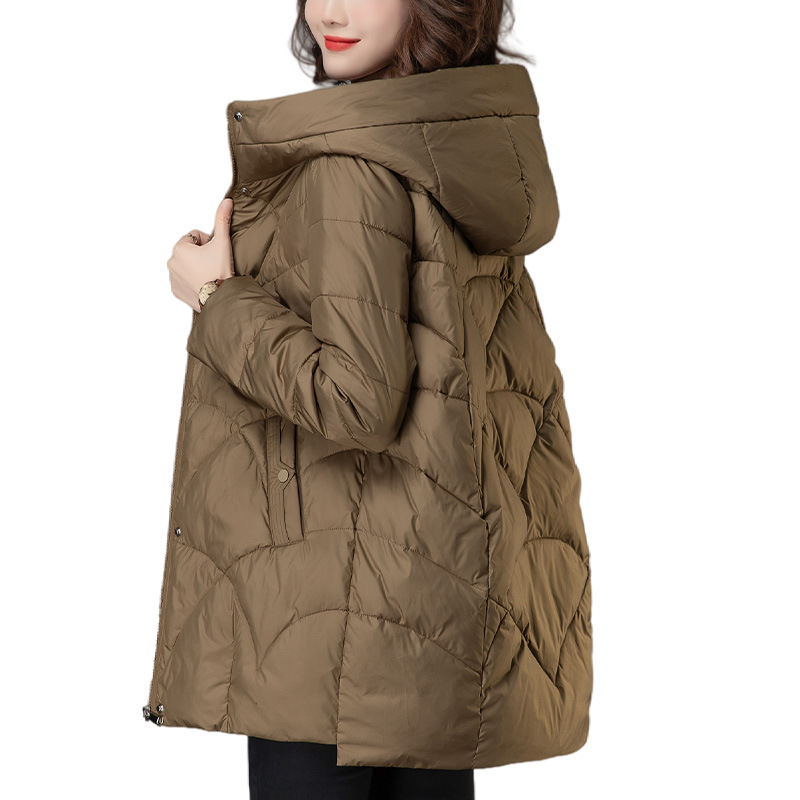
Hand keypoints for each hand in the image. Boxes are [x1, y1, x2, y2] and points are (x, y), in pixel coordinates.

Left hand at [168, 197, 234, 312]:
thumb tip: (227, 201)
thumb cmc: (219, 270)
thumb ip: (222, 220)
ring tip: (210, 275)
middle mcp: (171, 262)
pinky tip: (203, 284)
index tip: (215, 253)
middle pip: (190, 251)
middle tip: (214, 264)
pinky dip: (192, 281)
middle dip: (201, 255)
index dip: (209, 243)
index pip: (195, 236)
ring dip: (197, 267)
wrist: (220, 298)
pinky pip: (183, 281)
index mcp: (179, 248)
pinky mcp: (176, 291)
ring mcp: (172, 278)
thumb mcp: (222, 242)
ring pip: (187, 266)